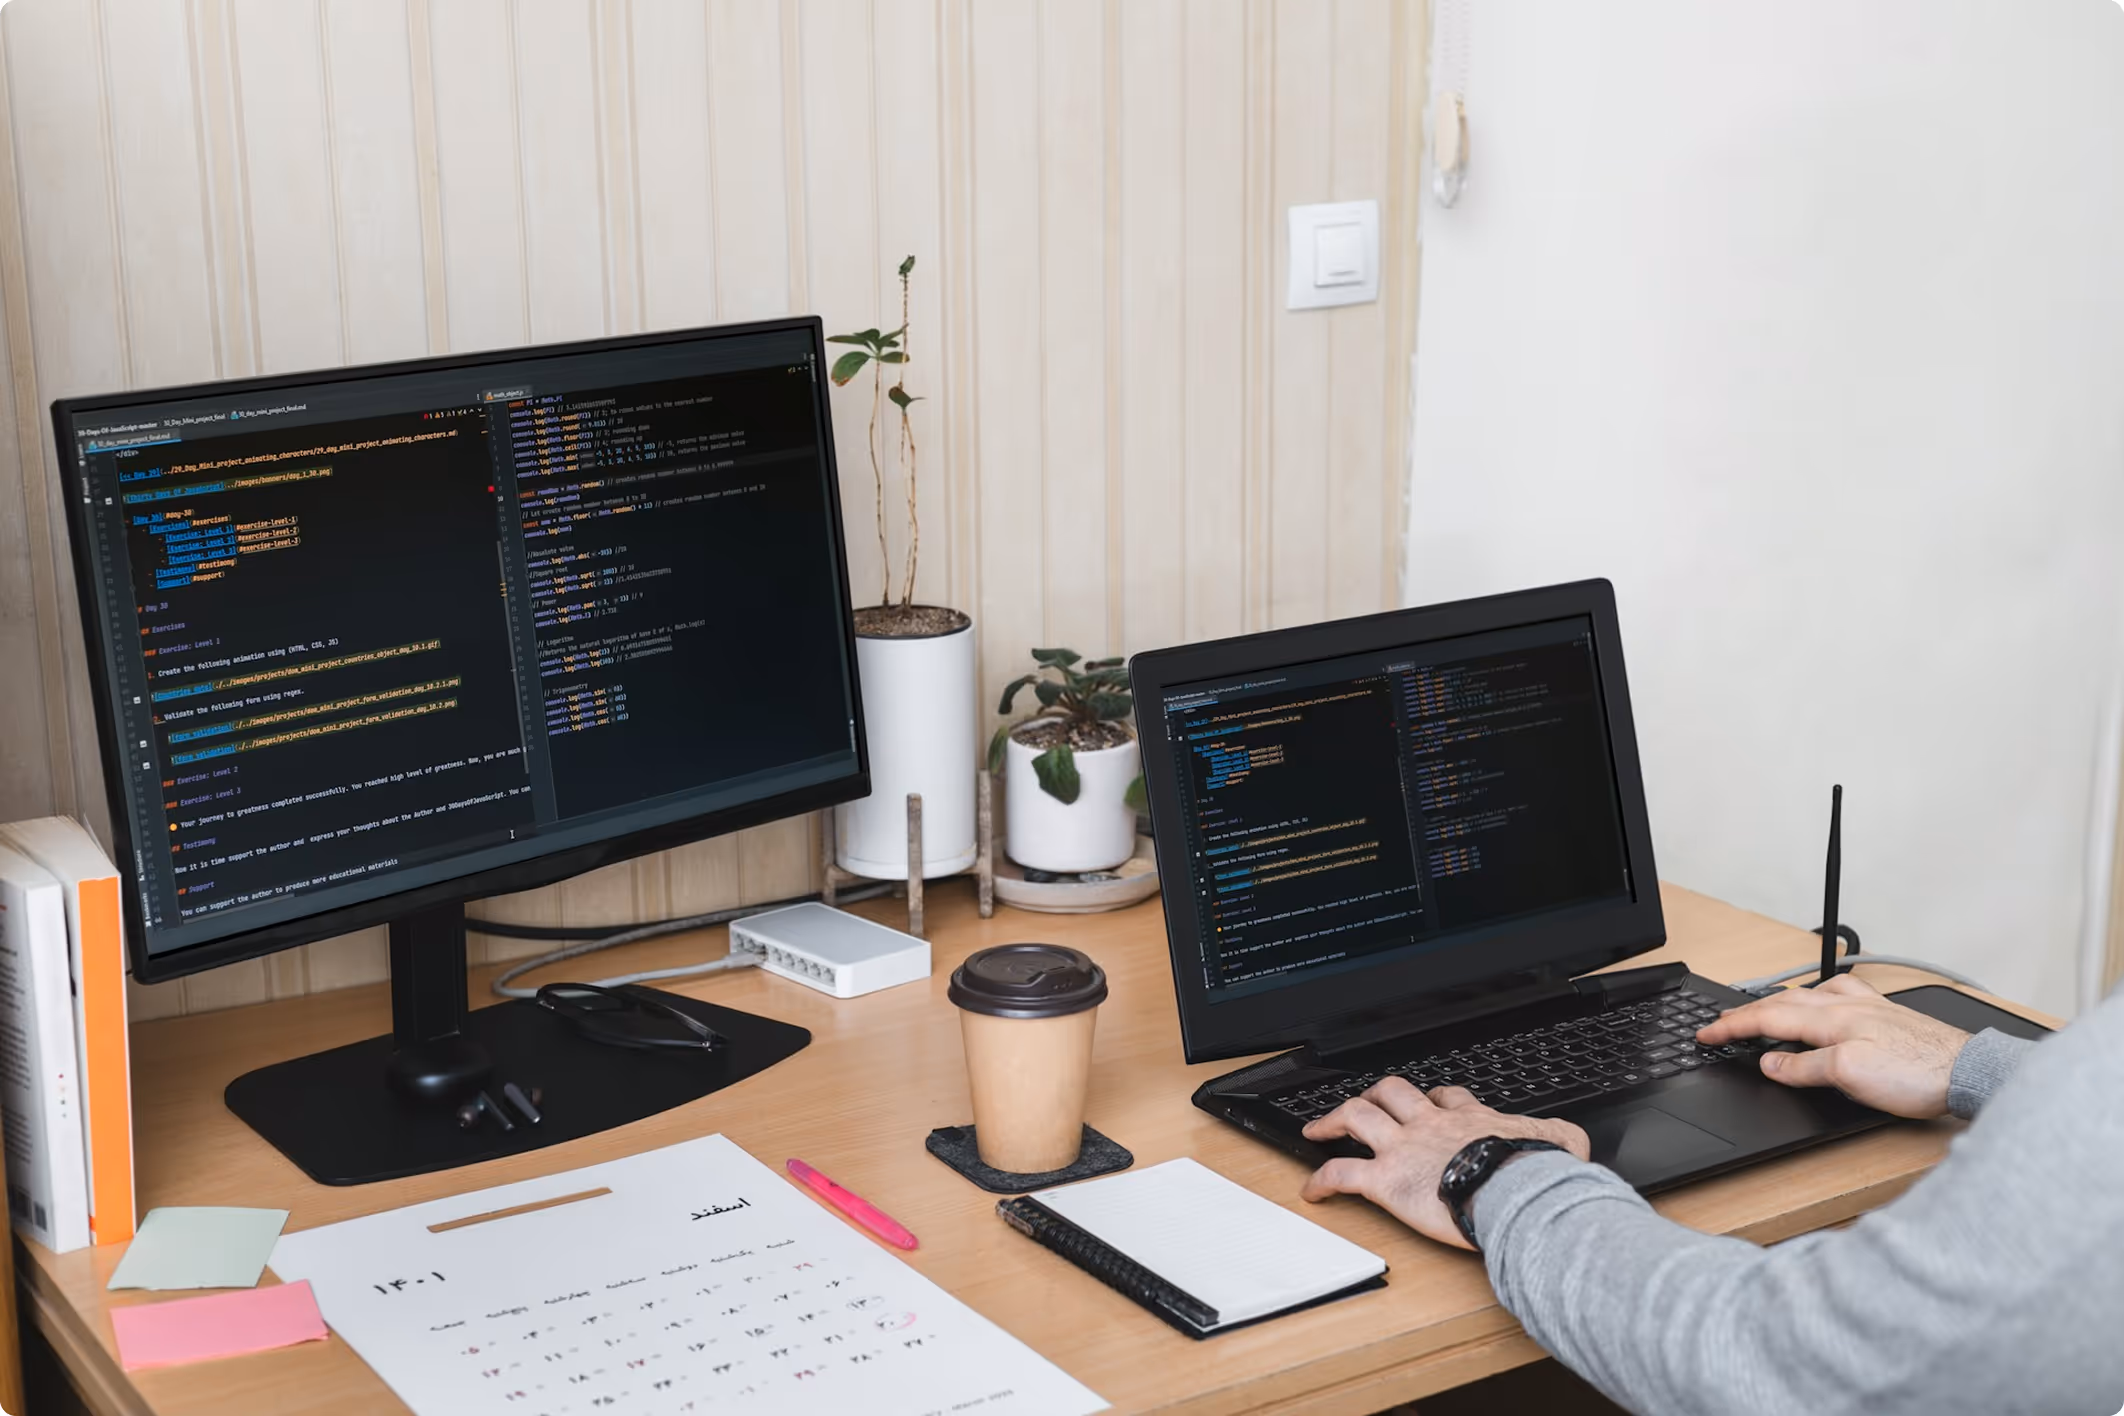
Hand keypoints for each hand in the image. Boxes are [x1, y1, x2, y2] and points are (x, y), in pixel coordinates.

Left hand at [1298, 1077, 1589, 1248]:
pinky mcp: (1385, 1180)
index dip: (1432, 1097)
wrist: (1516, 1191)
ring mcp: (1404, 1149)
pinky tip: (1311, 1191)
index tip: (1427, 1101)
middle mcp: (1430, 1126)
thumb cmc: (1535, 1173)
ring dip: (1333, 1121)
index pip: (1445, 1097)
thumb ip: (1561, 1139)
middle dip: (1372, 1096)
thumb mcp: (1559, 1143)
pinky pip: (1341, 1175)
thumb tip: (1575, 1146)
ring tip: (1317, 1130)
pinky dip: (1321, 1181)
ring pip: (1356, 1117)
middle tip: (1360, 1106)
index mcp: (1470, 1120)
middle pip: (1391, 1093)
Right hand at [1696, 973, 1971, 1118]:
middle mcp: (1847, 1006)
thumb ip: (1805, 1068)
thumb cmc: (1917, 1075)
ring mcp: (1868, 1008)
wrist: (1970, 1072)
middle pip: (1783, 1003)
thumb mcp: (1850, 1077)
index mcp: (1831, 1019)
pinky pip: (1840, 997)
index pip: (1767, 1020)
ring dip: (1778, 1002)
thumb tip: (1769, 1063)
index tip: (1705, 1035)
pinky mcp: (1887, 1016)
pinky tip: (1824, 1002)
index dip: (1732, 1028)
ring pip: (1810, 996)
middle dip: (1747, 1013)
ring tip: (1762, 1009)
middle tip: (1722, 1023)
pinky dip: (1817, 998)